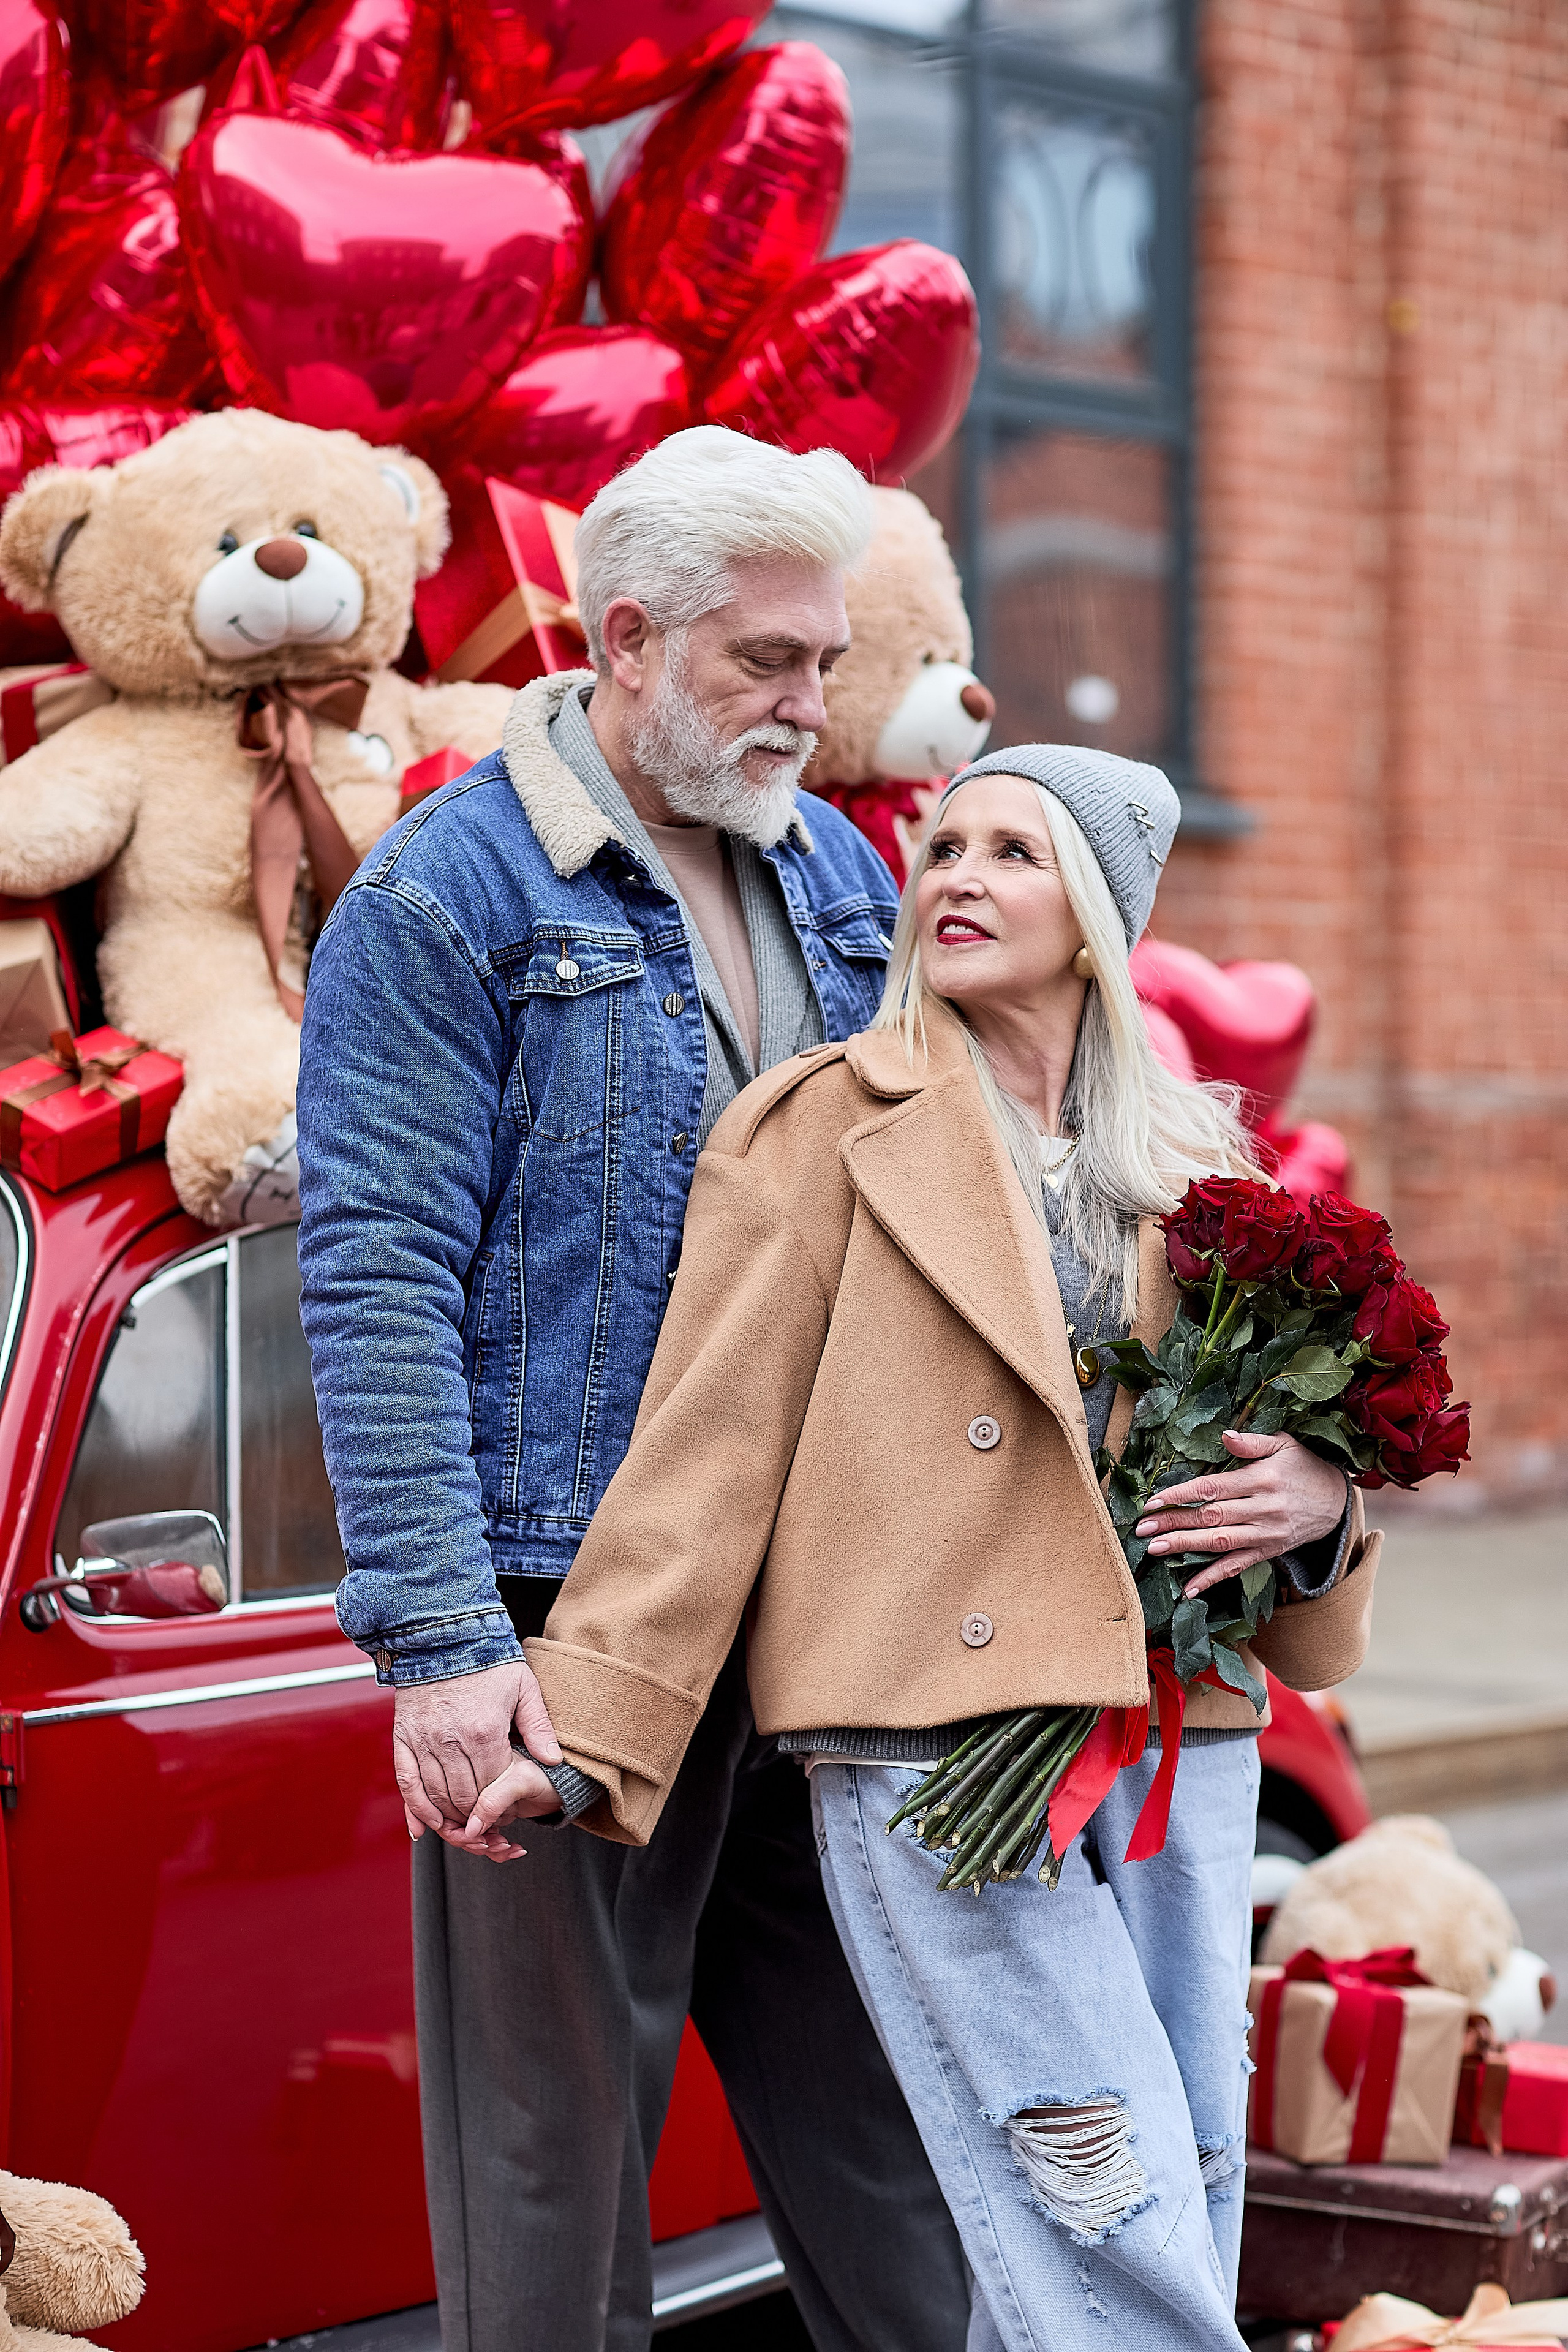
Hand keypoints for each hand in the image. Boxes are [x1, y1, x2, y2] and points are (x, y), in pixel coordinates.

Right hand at [393, 1657, 563, 1862]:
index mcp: (485, 1731)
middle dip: (478, 1817)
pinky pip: (407, 1782)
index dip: (502, 1806)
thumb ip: (539, 1726)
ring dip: (451, 1818)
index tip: (508, 1811)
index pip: (494, 1788)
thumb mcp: (523, 1687)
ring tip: (464, 1824)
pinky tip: (425, 1826)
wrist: (442, 1634)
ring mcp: (424, 1740)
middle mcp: (452, 1741)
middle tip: (488, 1823)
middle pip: (465, 1798)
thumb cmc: (486, 1659)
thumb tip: (554, 1760)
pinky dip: (416, 1809)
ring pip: (436, 1796)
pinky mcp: (403, 1737)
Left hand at [1133, 1430, 1346, 1599]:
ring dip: (1185, 1547)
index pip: (1213, 1488)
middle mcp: (1263, 1510)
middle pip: (1212, 1517)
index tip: (1153, 1500)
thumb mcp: (1284, 1445)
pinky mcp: (1268, 1552)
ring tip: (1155, 1549)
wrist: (1336, 1502)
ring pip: (1220, 1543)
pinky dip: (1212, 1579)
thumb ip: (1252, 1442)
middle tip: (1142, 1529)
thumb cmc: (1304, 1467)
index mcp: (1262, 1480)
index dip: (1181, 1495)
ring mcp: (1265, 1534)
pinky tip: (1188, 1589)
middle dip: (1174, 1522)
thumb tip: (1225, 1437)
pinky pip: (1237, 1567)